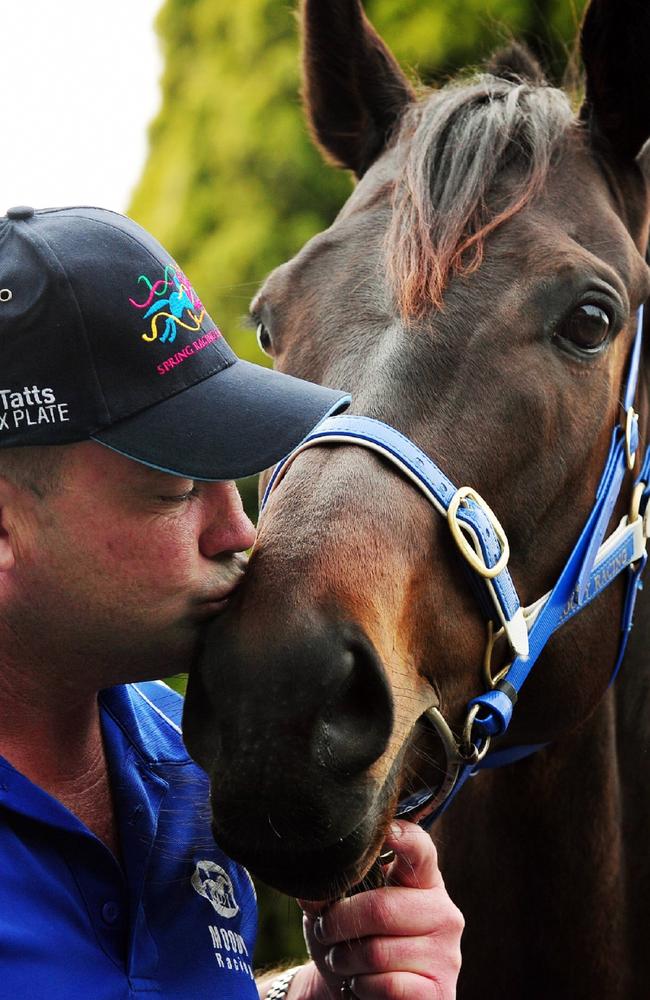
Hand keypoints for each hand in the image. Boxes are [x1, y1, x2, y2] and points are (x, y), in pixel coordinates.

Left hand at [294, 820, 462, 998]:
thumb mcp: (334, 909)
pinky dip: (362, 988)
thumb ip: (326, 889)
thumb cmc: (351, 941)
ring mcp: (445, 953)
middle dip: (339, 922)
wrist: (359, 996)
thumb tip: (312, 883)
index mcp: (422, 880)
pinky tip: (362, 985)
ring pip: (378, 952)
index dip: (405, 837)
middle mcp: (442, 911)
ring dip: (345, 960)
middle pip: (382, 908)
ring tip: (342, 960)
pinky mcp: (439, 991)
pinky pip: (389, 985)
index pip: (420, 850)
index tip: (387, 830)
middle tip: (325, 930)